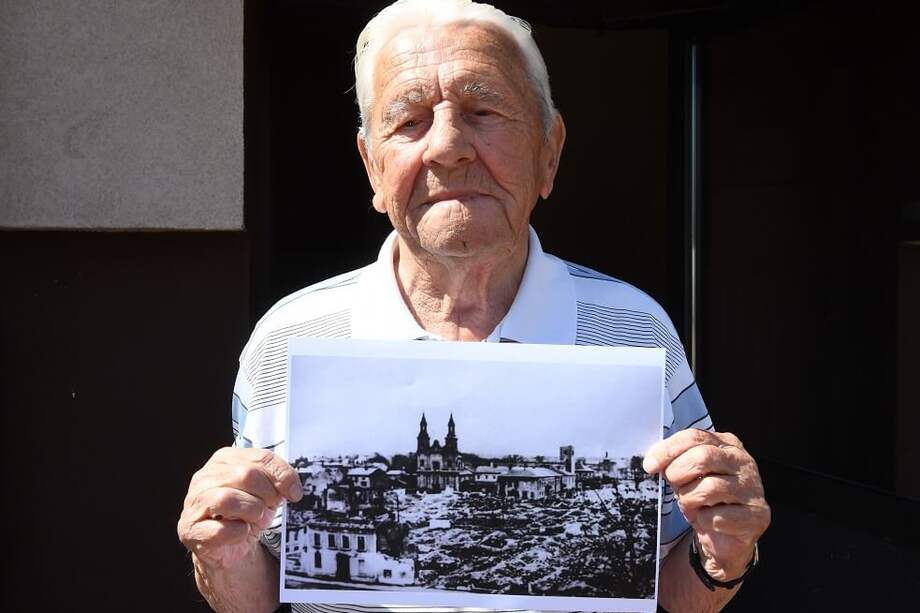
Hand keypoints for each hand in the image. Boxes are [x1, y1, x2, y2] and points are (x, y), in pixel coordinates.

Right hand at [177, 447, 303, 568]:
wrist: (228, 547)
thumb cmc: (247, 513)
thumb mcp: (266, 492)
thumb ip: (277, 481)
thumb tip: (291, 487)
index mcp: (225, 459)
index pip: (260, 457)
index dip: (283, 475)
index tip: (295, 492)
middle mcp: (205, 476)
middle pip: (246, 475)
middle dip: (267, 495)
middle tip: (269, 508)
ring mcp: (194, 502)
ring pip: (229, 499)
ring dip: (253, 512)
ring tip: (257, 520)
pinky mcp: (191, 529)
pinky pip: (219, 530)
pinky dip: (238, 533)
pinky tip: (242, 532)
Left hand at [644, 429, 769, 580]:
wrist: (723, 538)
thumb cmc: (702, 500)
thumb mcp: (686, 475)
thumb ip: (674, 462)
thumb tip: (653, 461)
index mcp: (727, 444)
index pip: (695, 437)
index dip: (668, 450)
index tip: (649, 465)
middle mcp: (744, 462)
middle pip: (703, 457)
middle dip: (678, 473)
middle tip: (673, 486)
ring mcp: (753, 488)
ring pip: (710, 488)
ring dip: (689, 500)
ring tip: (690, 506)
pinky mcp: (757, 515)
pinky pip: (718, 517)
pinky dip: (704, 521)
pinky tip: (707, 521)